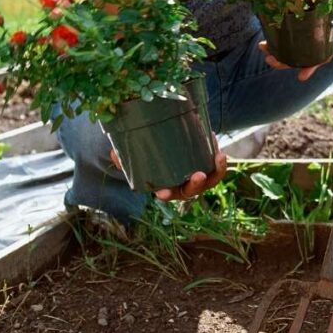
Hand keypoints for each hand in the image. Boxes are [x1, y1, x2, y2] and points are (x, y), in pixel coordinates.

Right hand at [108, 141, 228, 200]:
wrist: (170, 150)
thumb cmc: (152, 159)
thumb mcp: (138, 159)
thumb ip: (126, 159)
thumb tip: (113, 152)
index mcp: (169, 187)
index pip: (168, 194)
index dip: (166, 194)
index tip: (160, 193)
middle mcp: (185, 185)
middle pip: (193, 190)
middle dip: (196, 185)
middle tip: (198, 176)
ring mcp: (199, 176)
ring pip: (211, 178)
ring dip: (218, 170)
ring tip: (219, 156)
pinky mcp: (208, 163)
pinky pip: (216, 163)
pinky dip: (217, 155)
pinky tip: (213, 138)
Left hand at [259, 10, 332, 80]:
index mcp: (323, 54)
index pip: (316, 63)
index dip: (309, 69)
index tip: (301, 76)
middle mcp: (310, 54)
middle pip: (296, 61)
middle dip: (282, 62)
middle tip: (270, 59)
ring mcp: (301, 47)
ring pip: (286, 54)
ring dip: (273, 53)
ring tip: (262, 47)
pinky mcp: (295, 39)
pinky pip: (283, 44)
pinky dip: (273, 44)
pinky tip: (264, 41)